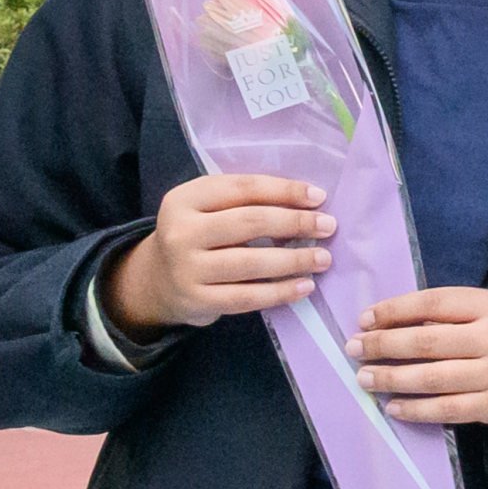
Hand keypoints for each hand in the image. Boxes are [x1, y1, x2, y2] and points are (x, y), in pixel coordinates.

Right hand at [103, 172, 331, 336]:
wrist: (158, 280)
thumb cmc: (199, 235)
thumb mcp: (210, 208)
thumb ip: (247, 201)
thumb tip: (309, 203)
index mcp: (185, 198)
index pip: (242, 188)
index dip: (284, 191)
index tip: (319, 197)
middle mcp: (181, 231)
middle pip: (249, 222)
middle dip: (295, 222)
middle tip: (328, 226)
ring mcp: (186, 268)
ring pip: (251, 262)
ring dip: (295, 260)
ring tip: (323, 258)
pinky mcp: (197, 300)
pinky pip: (247, 296)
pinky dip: (280, 292)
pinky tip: (304, 286)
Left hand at [349, 286, 487, 429]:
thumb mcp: (485, 314)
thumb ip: (445, 315)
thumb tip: (383, 323)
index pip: (435, 302)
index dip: (395, 310)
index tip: (364, 319)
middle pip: (428, 342)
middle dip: (384, 345)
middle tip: (354, 349)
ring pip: (432, 378)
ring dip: (392, 379)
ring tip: (365, 378)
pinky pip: (445, 409)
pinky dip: (415, 409)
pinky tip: (393, 407)